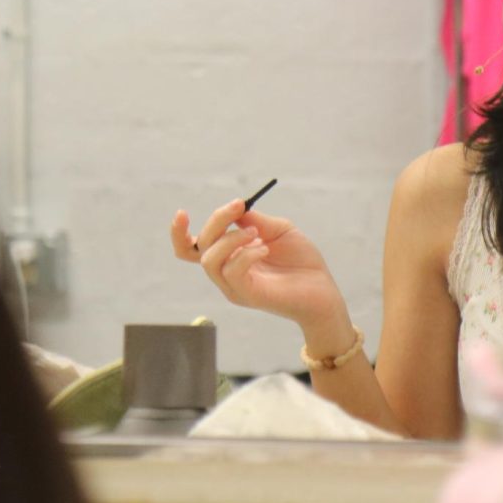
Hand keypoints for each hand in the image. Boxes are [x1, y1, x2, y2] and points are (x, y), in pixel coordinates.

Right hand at [170, 200, 345, 328]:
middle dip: (217, 221)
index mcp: (230, 257)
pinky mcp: (247, 295)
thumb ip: (256, 220)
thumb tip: (236, 209)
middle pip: (200, 248)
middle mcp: (227, 274)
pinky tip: (265, 249)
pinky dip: (245, 254)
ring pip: (210, 261)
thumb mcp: (279, 230)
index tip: (182, 212)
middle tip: (239, 206)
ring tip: (257, 233)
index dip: (179, 234)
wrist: (323, 289)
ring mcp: (235, 287)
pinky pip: (232, 272)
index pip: (192, 249)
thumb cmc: (301, 261)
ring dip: (230, 238)